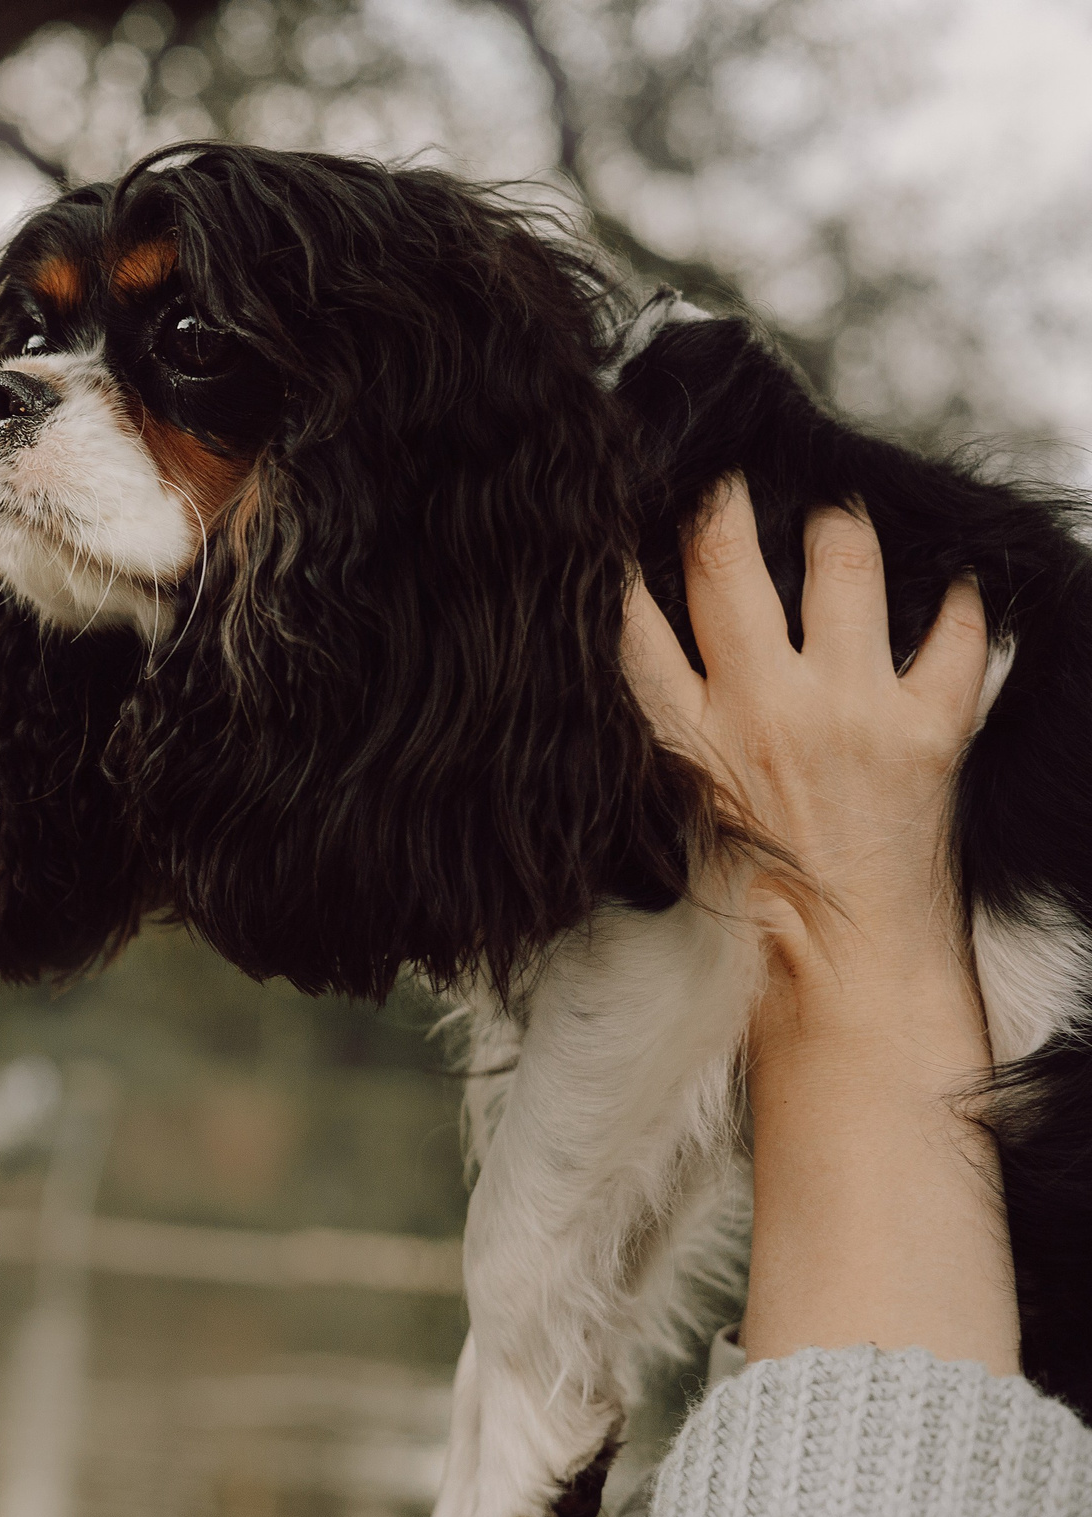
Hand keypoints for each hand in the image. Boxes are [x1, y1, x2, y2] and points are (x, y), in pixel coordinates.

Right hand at [624, 480, 988, 1025]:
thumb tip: (641, 658)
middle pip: (725, 564)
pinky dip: (960, 603)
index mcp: (680, 742)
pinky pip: (957, 634)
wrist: (843, 980)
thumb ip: (654, 738)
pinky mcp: (930, 731)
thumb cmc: (743, 914)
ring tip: (835, 520)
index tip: (624, 511)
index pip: (629, 618)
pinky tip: (951, 584)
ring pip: (841, 565)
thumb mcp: (664, 824)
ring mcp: (851, 712)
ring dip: (837, 529)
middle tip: (729, 473)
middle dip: (724, 501)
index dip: (620, 554)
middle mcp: (760, 711)